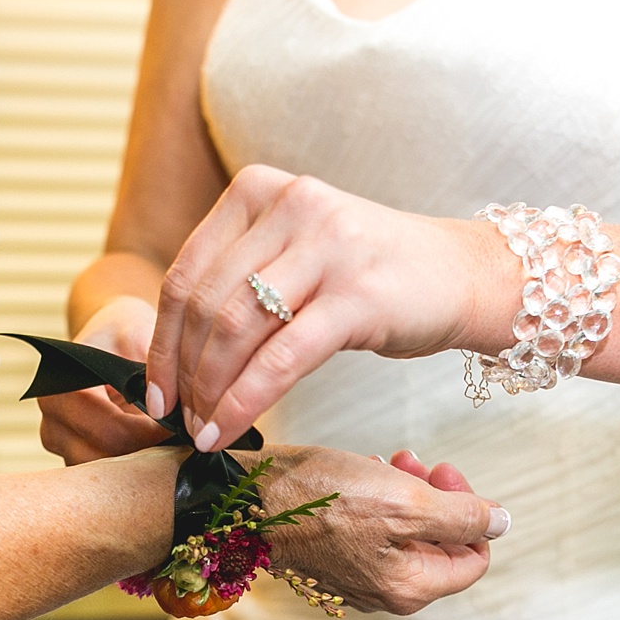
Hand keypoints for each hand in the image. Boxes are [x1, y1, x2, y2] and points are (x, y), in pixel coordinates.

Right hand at [38, 297, 173, 463]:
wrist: (109, 337)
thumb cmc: (125, 333)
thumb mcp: (142, 338)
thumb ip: (154, 373)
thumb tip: (177, 413)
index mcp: (60, 391)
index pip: (110, 433)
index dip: (150, 435)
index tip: (180, 427)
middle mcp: (52, 421)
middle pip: (104, 460)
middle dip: (145, 452)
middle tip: (180, 441)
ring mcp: (59, 443)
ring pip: (103, 476)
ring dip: (138, 465)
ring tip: (168, 444)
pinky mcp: (72, 455)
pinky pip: (104, 476)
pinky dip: (130, 468)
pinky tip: (153, 450)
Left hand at [146, 165, 514, 450]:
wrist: (466, 276)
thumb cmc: (371, 277)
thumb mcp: (296, 254)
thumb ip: (239, 279)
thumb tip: (171, 353)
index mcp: (261, 189)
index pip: (186, 272)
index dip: (160, 342)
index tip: (153, 392)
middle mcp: (292, 205)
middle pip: (206, 304)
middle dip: (184, 374)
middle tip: (179, 420)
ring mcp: (328, 246)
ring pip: (237, 331)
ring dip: (210, 393)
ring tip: (205, 430)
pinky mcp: (358, 295)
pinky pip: (282, 359)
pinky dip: (245, 402)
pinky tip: (228, 431)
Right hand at [253, 447, 506, 615]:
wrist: (245, 499)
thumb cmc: (319, 499)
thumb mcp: (405, 499)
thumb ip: (461, 516)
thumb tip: (502, 524)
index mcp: (410, 588)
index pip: (474, 558)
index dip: (471, 512)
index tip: (445, 474)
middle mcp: (385, 594)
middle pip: (441, 545)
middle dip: (437, 497)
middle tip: (418, 462)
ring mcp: (357, 579)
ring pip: (407, 534)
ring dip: (408, 492)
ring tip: (389, 462)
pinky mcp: (333, 560)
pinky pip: (374, 532)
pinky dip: (378, 500)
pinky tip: (363, 475)